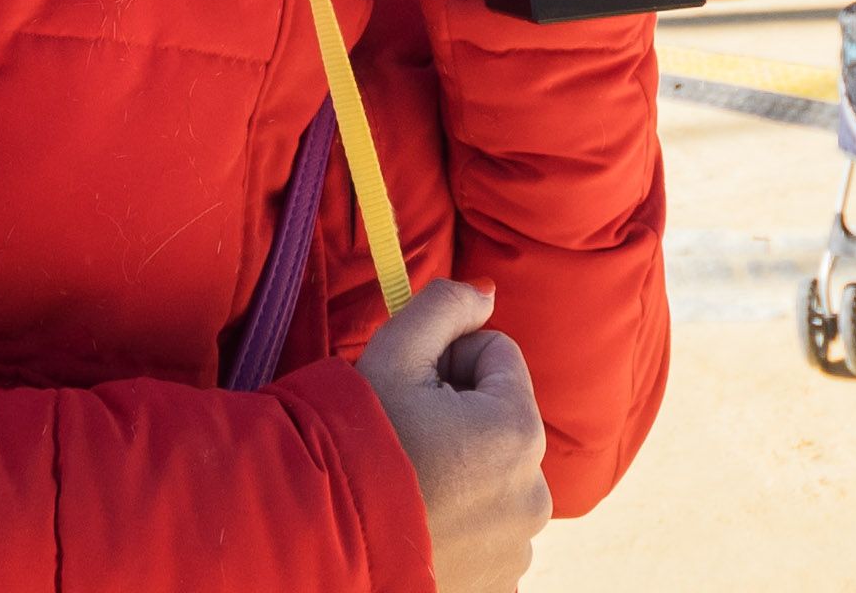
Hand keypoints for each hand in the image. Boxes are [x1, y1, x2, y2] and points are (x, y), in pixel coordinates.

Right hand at [361, 279, 548, 592]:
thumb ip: (444, 306)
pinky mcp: (499, 585)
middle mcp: (533, 492)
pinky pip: (487, 533)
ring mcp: (518, 546)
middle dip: (459, 419)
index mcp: (517, 429)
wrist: (323, 541)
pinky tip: (420, 523)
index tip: (413, 385)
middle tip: (405, 436)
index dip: (449, 360)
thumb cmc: (357, 442)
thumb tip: (485, 292)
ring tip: (408, 484)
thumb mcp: (392, 354)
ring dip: (461, 475)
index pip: (498, 356)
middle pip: (499, 422)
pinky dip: (460, 526)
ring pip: (494, 480)